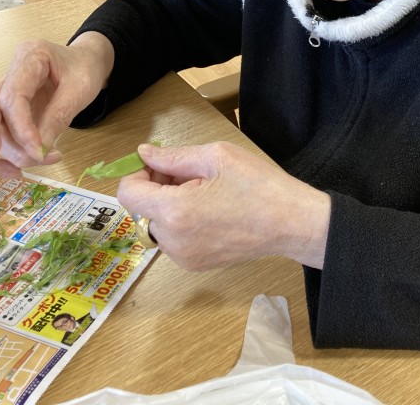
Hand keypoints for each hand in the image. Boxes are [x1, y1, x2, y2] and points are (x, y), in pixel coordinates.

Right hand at [0, 32, 113, 178]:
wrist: (86, 62)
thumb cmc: (84, 69)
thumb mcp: (81, 89)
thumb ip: (59, 117)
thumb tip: (40, 150)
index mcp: (29, 57)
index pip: (12, 96)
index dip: (21, 128)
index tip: (38, 151)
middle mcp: (9, 74)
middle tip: (14, 164)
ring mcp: (3, 92)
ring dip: (2, 153)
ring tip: (33, 165)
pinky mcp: (6, 110)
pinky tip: (17, 169)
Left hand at [117, 141, 330, 270]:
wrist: (290, 222)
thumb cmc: (257, 184)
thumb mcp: (216, 156)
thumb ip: (173, 156)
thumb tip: (143, 154)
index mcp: (175, 211)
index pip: (128, 193)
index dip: (138, 173)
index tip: (160, 165)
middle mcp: (172, 240)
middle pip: (141, 209)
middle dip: (156, 187)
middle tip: (188, 173)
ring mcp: (183, 257)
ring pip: (156, 224)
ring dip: (168, 205)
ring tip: (203, 191)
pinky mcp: (194, 264)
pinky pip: (172, 239)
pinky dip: (180, 221)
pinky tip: (208, 209)